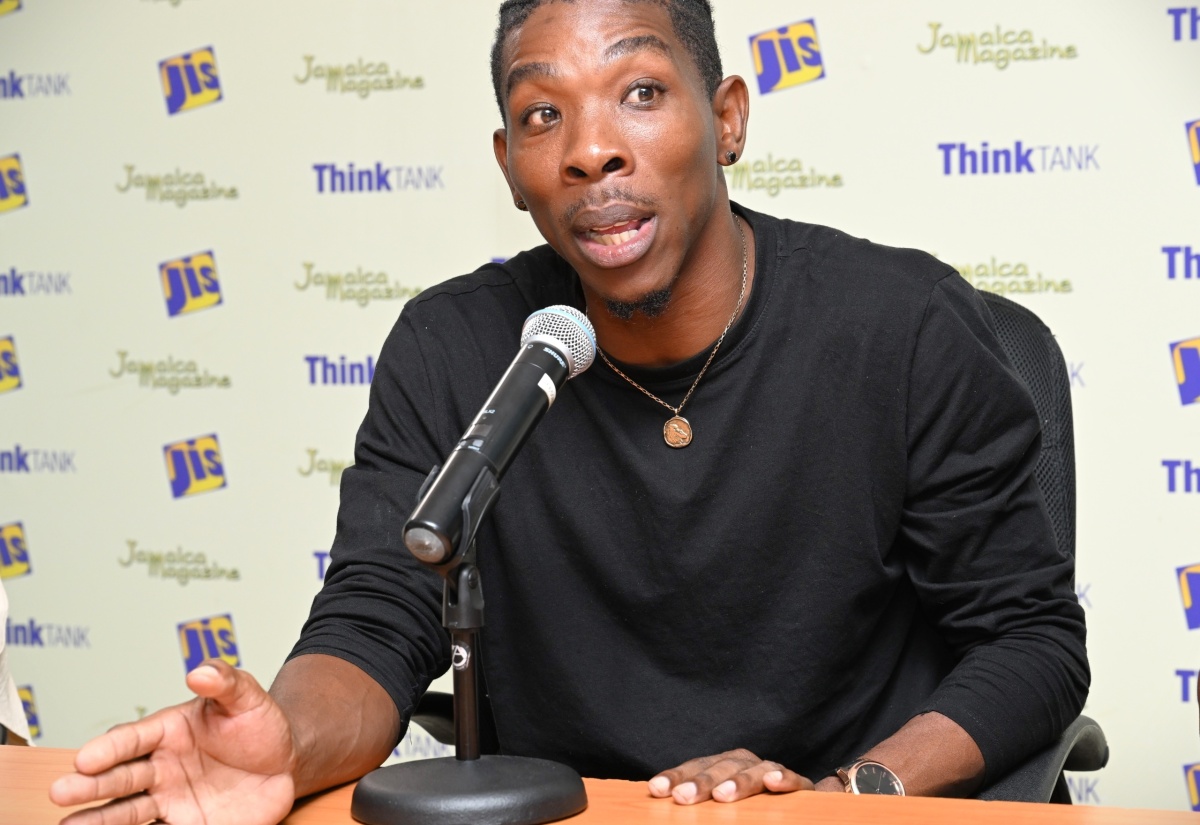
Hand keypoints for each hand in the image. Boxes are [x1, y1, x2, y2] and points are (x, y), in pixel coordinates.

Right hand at [50, 660, 297, 824]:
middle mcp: (162, 767)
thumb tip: (200, 671)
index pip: (132, 739)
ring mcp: (171, 799)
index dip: (110, 749)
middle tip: (60, 792)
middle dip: (90, 786)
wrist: (286, 764)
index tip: (85, 758)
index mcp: (168, 732)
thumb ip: (225, 682)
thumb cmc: (260, 726)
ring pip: (128, 812)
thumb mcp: (247, 698)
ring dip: (99, 820)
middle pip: (121, 778)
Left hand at [647, 748, 814, 803]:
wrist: (792, 803)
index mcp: (720, 766)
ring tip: (722, 796)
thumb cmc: (745, 806)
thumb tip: (663, 803)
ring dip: (738, 782)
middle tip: (682, 797)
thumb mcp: (718, 805)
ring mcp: (770, 771)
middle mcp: (743, 764)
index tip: (656, 790)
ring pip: (753, 771)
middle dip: (700, 782)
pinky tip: (773, 781)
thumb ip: (698, 805)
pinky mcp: (799, 785)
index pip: (694, 768)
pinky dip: (783, 778)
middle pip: (720, 768)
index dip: (675, 777)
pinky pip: (793, 780)